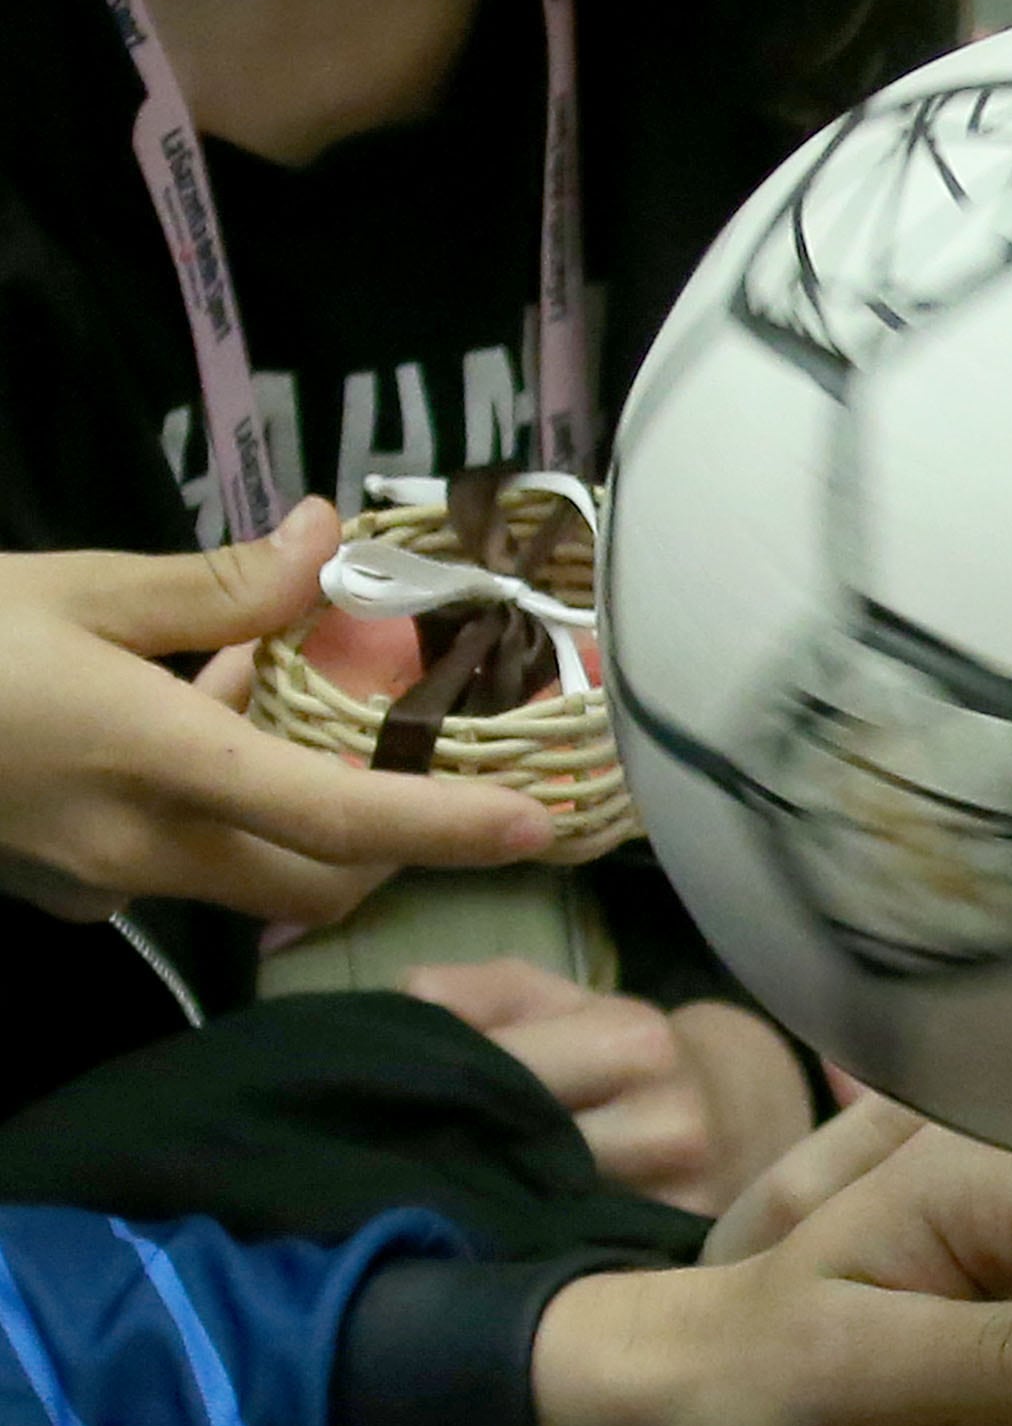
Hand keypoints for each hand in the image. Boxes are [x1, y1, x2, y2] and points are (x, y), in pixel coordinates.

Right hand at [0, 501, 550, 923]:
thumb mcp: (73, 587)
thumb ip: (214, 586)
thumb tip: (323, 537)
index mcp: (152, 761)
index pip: (334, 821)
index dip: (444, 829)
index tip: (535, 828)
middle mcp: (139, 848)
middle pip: (317, 879)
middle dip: (383, 839)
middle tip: (407, 752)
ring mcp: (97, 883)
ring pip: (252, 873)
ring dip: (296, 813)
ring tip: (283, 698)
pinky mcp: (62, 888)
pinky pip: (179, 860)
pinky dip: (215, 806)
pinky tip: (184, 717)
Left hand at [399, 958, 817, 1214]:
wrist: (746, 1109)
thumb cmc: (628, 1051)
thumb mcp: (561, 1000)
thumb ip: (483, 994)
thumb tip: (408, 1003)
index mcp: (639, 1043)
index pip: (503, 1072)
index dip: (435, 1088)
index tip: (389, 1101)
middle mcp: (673, 1125)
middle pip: (522, 1155)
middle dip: (459, 1157)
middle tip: (402, 1163)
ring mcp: (685, 1200)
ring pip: (548, 1217)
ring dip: (492, 1212)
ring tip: (452, 1203)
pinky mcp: (684, 1254)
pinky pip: (585, 1261)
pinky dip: (537, 1253)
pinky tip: (506, 1241)